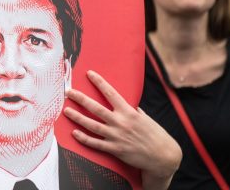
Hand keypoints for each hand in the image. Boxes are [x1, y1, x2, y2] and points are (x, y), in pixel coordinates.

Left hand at [64, 70, 180, 189]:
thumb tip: (124, 102)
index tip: (89, 73)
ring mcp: (116, 136)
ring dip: (77, 117)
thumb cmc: (155, 134)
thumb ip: (131, 110)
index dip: (99, 82)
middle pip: (96, 108)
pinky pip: (95, 143)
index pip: (111, 93)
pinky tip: (74, 133)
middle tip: (68, 92)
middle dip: (80, 98)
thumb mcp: (144, 117)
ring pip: (92, 125)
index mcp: (129, 112)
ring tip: (66, 110)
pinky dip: (84, 138)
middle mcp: (121, 122)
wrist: (163, 156)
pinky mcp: (115, 149)